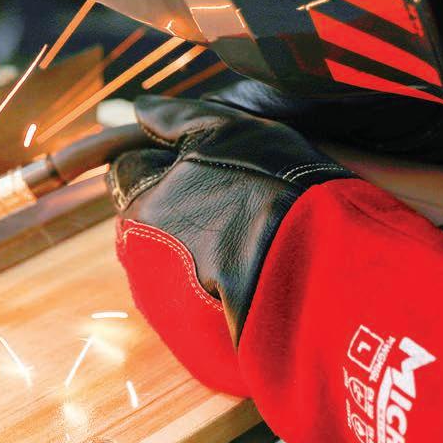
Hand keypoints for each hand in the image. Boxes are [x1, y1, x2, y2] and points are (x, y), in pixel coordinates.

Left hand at [108, 95, 349, 393]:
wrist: (314, 273)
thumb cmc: (271, 192)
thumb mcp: (226, 131)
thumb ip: (175, 118)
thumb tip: (138, 106)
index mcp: (139, 202)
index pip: (129, 168)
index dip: (162, 159)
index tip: (198, 161)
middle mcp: (138, 254)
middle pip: (144, 215)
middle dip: (174, 204)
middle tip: (229, 199)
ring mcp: (161, 300)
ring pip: (166, 257)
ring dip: (193, 246)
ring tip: (244, 239)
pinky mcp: (187, 336)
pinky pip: (190, 298)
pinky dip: (209, 285)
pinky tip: (246, 274)